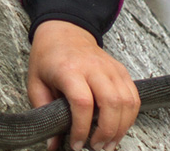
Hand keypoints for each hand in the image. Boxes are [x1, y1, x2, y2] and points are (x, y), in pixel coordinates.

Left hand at [28, 20, 139, 150]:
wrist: (63, 30)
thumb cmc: (48, 57)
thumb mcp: (36, 83)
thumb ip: (43, 113)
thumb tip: (52, 145)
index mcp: (68, 68)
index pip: (82, 102)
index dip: (82, 129)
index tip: (76, 144)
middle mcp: (92, 66)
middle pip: (111, 103)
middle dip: (107, 132)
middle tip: (96, 147)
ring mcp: (109, 67)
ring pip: (126, 101)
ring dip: (121, 128)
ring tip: (108, 142)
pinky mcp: (120, 69)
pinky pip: (133, 96)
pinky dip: (130, 116)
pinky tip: (119, 126)